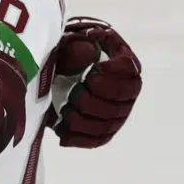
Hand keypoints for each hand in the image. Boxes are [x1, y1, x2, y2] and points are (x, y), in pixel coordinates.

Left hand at [51, 17, 141, 147]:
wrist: (53, 74)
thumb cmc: (65, 54)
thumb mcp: (66, 44)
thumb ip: (76, 46)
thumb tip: (89, 49)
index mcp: (122, 64)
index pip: (129, 69)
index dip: (116, 71)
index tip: (95, 70)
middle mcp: (127, 91)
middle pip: (119, 101)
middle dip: (93, 98)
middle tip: (74, 91)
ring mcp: (117, 113)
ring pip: (107, 123)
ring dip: (82, 117)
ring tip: (65, 108)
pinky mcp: (103, 130)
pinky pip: (97, 139)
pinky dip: (79, 137)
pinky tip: (63, 131)